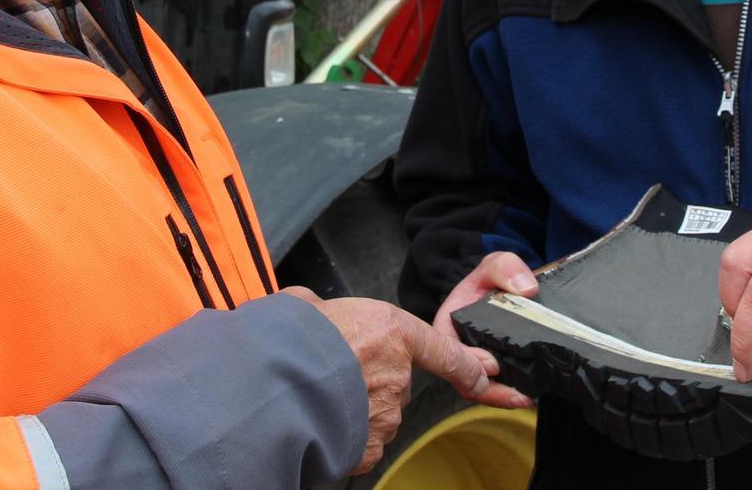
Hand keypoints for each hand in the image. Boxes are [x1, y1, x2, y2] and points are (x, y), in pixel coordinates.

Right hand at [284, 288, 492, 474]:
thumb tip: (310, 306)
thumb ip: (323, 307)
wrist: (265, 386)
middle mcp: (396, 374)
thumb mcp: (306, 305)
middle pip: (395, 383)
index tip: (485, 374)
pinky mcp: (367, 447)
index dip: (469, 365)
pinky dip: (344, 435)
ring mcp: (384, 414)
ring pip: (377, 413)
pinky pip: (362, 442)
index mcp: (389, 331)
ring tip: (318, 397)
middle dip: (368, 380)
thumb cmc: (284, 343)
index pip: (444, 351)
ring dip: (354, 407)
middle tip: (330, 373)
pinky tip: (320, 421)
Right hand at [432, 252, 538, 408]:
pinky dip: (508, 393)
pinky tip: (529, 394)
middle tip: (520, 396)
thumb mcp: (494, 265)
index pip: (451, 353)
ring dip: (502, 396)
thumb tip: (526, 289)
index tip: (495, 364)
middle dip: (491, 392)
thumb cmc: (487, 279)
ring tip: (527, 398)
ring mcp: (472, 363)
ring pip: (481, 388)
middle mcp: (456, 350)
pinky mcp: (489, 369)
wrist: (495, 288)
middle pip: (466, 380)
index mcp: (447, 328)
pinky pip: (494, 386)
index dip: (471, 362)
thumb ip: (505, 268)